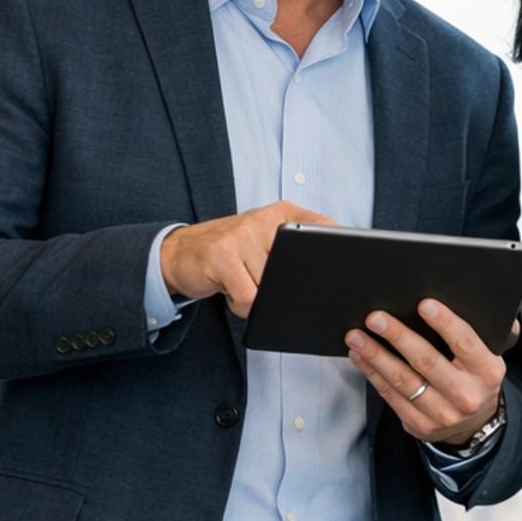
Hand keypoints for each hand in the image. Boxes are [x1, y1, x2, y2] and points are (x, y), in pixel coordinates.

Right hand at [161, 202, 335, 316]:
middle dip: (289, 288)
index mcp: (282, 214)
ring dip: (260, 299)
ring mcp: (243, 234)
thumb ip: (295, 251)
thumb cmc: (229, 254)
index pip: (323, 227)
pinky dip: (243, 306)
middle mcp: (264, 219)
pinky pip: (249, 297)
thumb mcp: (264, 242)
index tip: (342, 269)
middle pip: (298, 268)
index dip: (337, 249)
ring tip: (243, 284)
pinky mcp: (223, 254)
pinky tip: (231, 291)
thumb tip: (327, 279)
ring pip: (272, 287)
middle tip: (268, 285)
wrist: (179, 253)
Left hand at [345, 301, 505, 446]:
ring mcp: (441, 413)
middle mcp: (466, 395)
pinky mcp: (419, 424)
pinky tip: (360, 356)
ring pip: (402, 380)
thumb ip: (473, 335)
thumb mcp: (486, 358)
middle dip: (398, 336)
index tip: (424, 304)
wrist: (473, 425)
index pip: (465, 343)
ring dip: (375, 355)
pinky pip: (390, 395)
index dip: (445, 323)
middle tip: (376, 318)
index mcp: (487, 372)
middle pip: (427, 361)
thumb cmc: (474, 379)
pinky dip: (371, 373)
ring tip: (357, 336)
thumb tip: (448, 303)